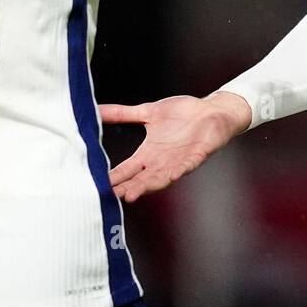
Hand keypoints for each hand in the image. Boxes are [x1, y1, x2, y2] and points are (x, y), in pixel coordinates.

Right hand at [100, 92, 251, 202]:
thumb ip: (122, 114)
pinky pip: (186, 166)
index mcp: (149, 153)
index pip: (127, 169)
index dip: (114, 178)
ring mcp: (179, 161)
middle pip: (140, 179)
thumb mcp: (147, 112)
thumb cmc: (182, 113)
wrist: (212, 110)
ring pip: (160, 178)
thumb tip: (95, 109)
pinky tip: (170, 176)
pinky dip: (178, 171)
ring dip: (147, 186)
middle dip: (127, 188)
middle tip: (111, 197)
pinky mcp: (196, 155)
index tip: (98, 186)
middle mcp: (162, 162)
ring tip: (132, 194)